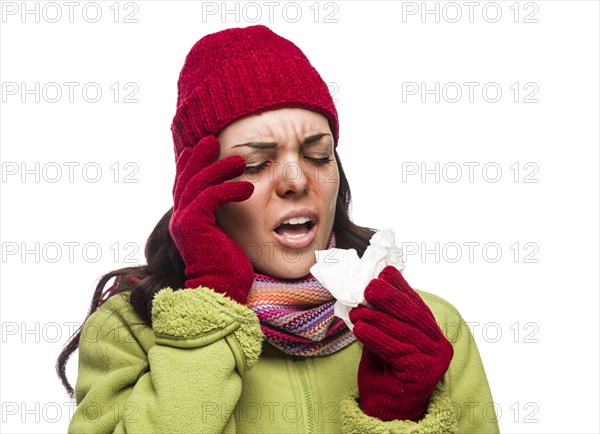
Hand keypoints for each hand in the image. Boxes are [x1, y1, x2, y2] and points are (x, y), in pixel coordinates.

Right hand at [169, 135, 254, 304]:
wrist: (219, 291)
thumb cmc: (227, 270)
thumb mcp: (226, 239)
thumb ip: (224, 221)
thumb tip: (237, 209)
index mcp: (187, 221)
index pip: (185, 186)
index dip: (190, 166)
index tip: (199, 149)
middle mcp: (180, 219)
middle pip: (186, 179)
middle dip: (198, 157)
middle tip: (211, 140)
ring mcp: (184, 221)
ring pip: (198, 183)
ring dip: (218, 168)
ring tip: (239, 159)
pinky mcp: (194, 225)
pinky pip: (210, 197)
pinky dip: (229, 189)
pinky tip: (248, 188)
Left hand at [348, 266, 453, 421]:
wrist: (387, 411)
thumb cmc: (385, 374)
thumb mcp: (381, 341)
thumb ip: (380, 320)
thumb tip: (366, 293)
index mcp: (432, 333)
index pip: (416, 304)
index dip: (400, 287)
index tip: (384, 271)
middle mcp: (439, 345)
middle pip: (413, 314)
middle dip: (390, 298)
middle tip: (369, 286)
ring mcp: (434, 360)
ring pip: (403, 331)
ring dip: (377, 318)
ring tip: (357, 309)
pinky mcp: (423, 373)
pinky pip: (396, 350)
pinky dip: (376, 337)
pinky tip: (360, 329)